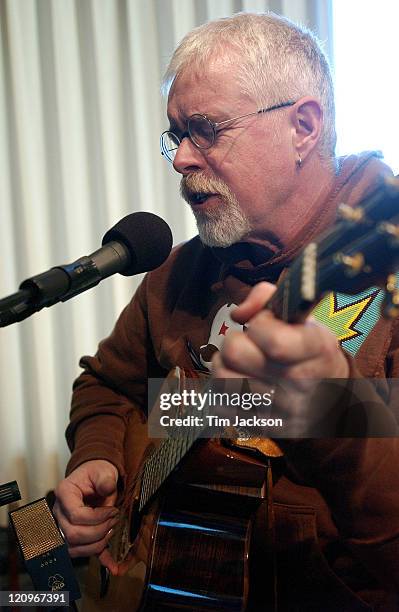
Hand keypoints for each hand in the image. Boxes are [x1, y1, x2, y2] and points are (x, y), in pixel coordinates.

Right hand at [53, 459, 119, 574]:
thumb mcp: (103, 471)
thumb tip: (107, 489)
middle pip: (74, 535)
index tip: (112, 511)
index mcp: (64, 493)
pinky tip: (112, 565)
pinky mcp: (73, 535)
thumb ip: (105, 479)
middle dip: (98, 532)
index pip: (76, 515)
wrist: (93, 476)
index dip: (97, 518)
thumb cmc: (96, 473)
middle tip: (114, 521)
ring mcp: (63, 525)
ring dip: (97, 544)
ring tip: (111, 530)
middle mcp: (59, 512)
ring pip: (75, 548)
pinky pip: (82, 551)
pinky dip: (99, 559)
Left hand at [212, 282, 349, 433]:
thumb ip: (267, 297)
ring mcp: (278, 410)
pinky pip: (218, 403)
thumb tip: (238, 312)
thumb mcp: (304, 319)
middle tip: (247, 343)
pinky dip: (222, 390)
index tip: (263, 325)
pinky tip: (239, 384)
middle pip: (235, 352)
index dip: (258, 323)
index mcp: (315, 350)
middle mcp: (299, 384)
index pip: (273, 339)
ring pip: (221, 376)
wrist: (329, 404)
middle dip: (235, 340)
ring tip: (239, 363)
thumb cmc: (310, 353)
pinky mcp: (259, 426)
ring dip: (224, 364)